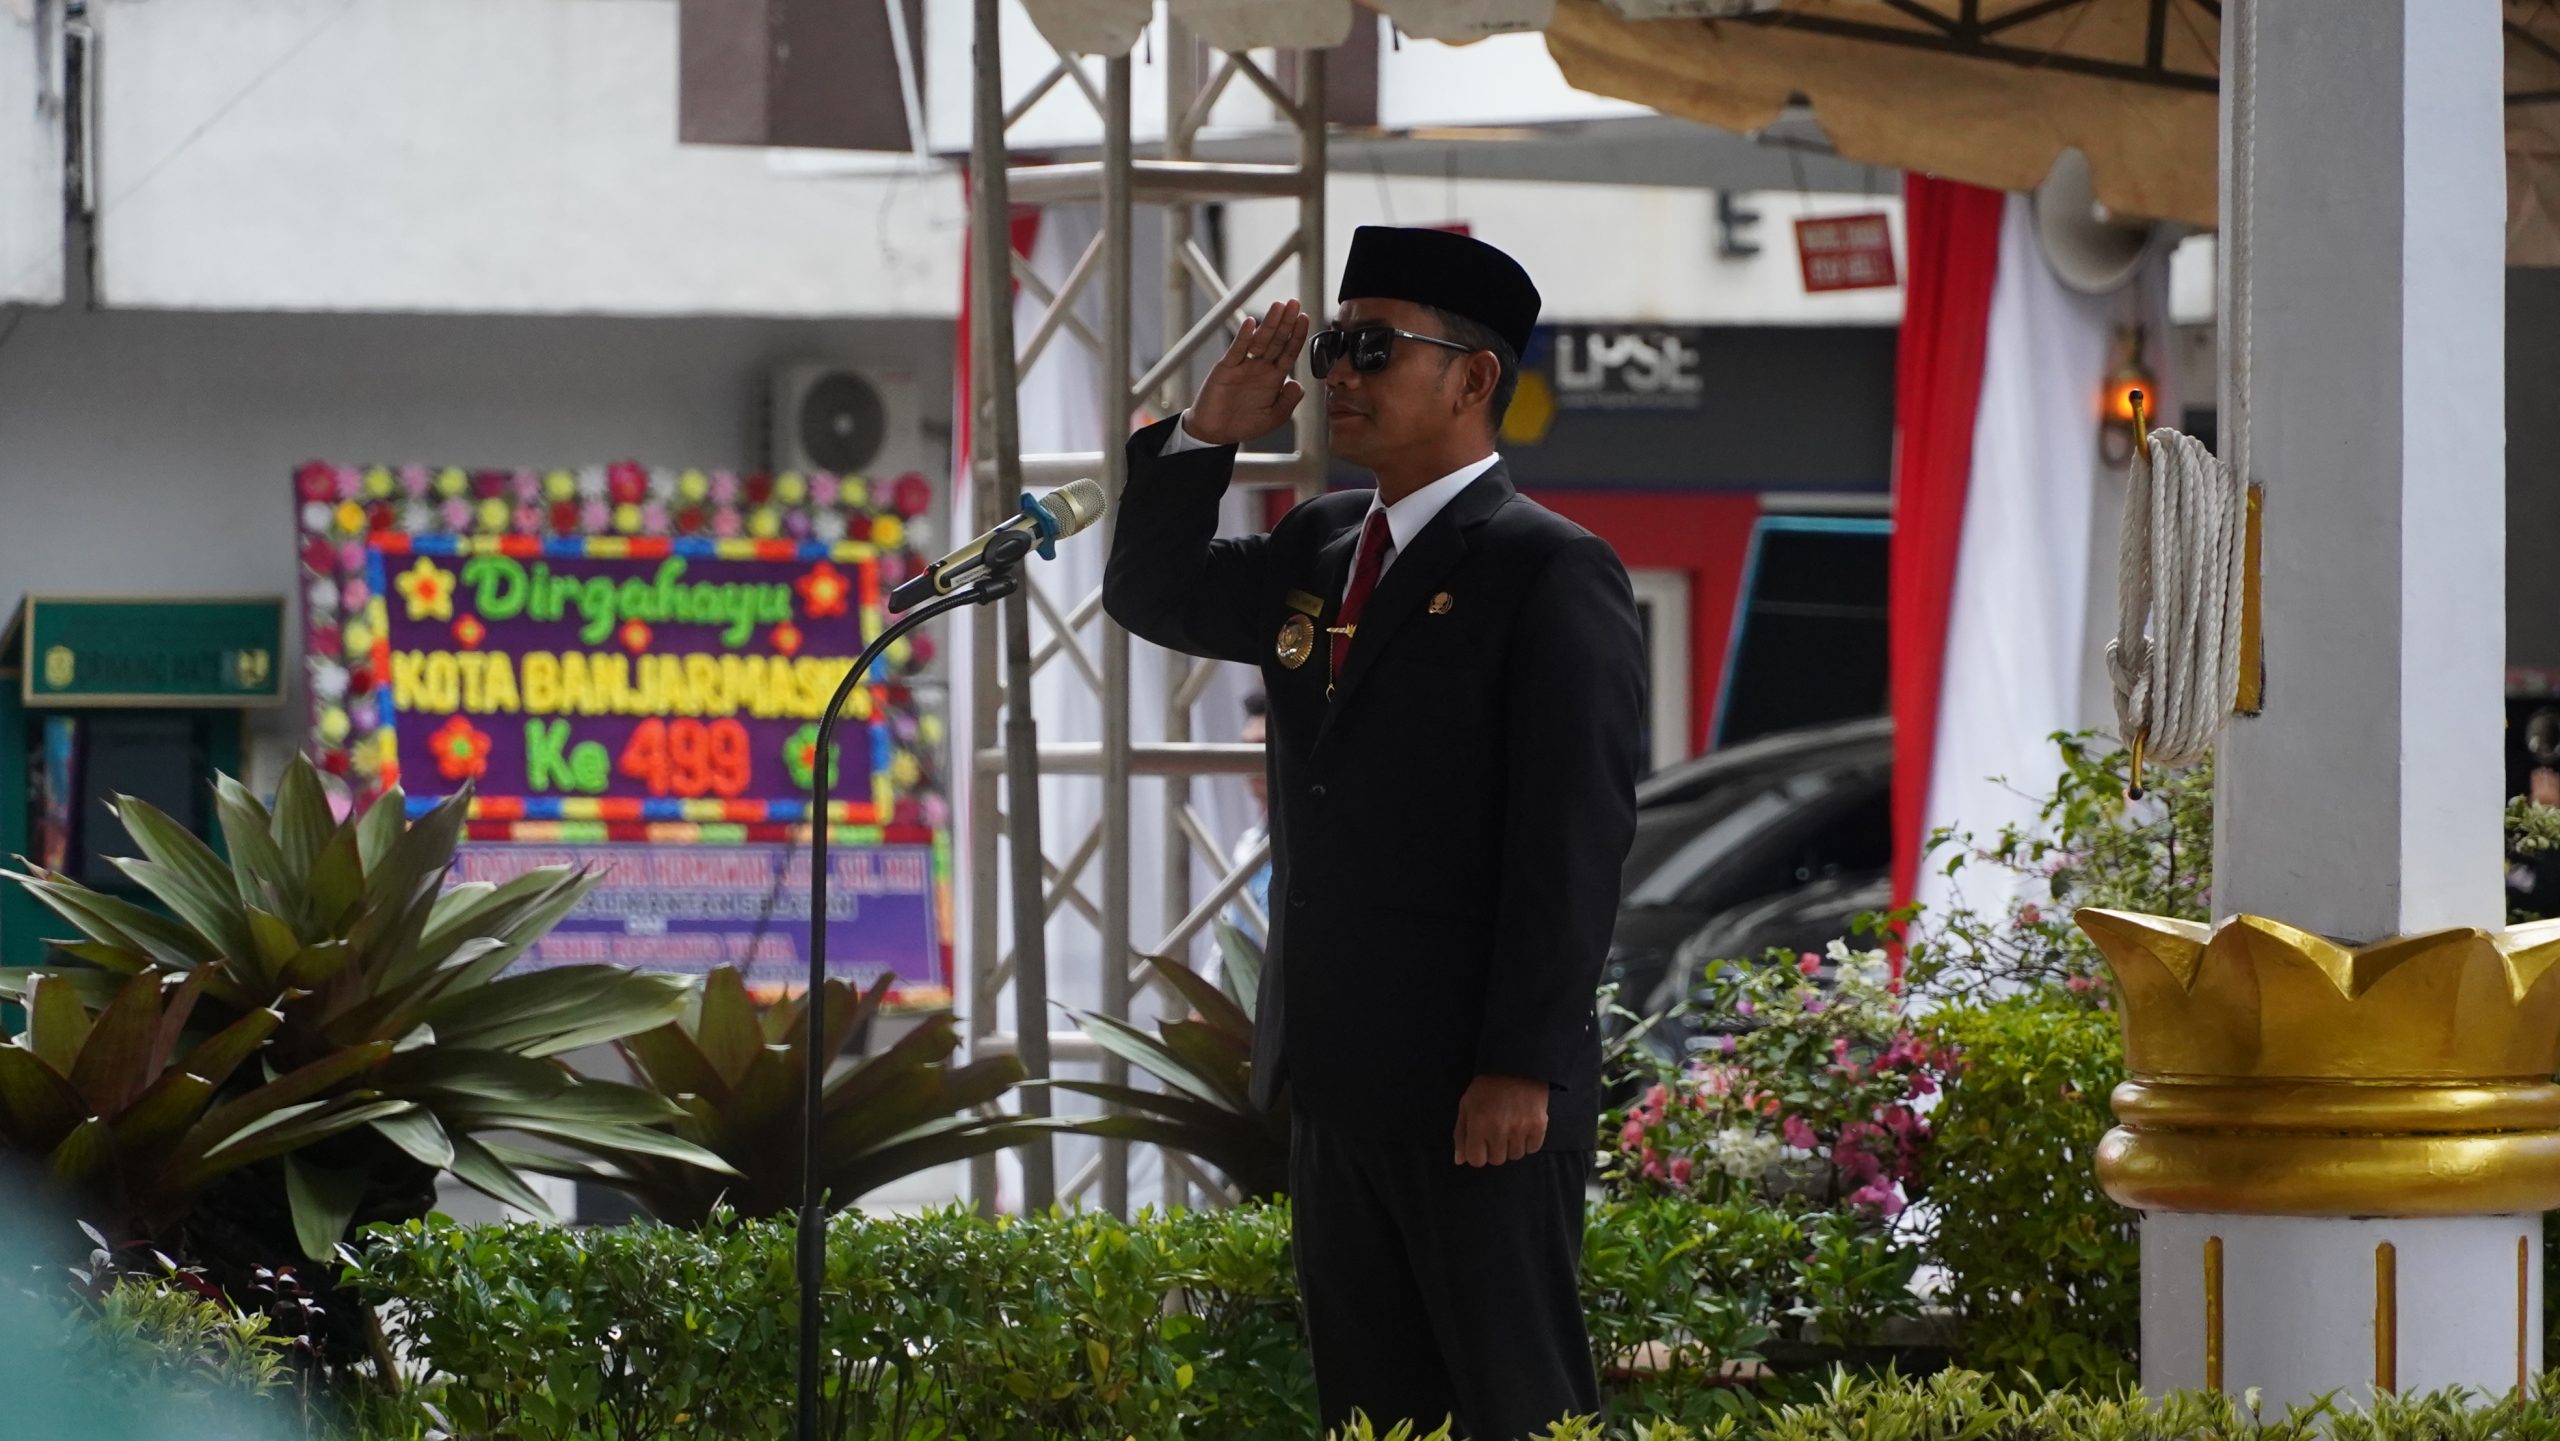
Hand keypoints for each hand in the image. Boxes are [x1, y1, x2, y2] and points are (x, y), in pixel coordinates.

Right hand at [1183, 299, 1309, 445]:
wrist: (1216, 432)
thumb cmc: (1244, 425)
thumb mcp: (1273, 418)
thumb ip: (1288, 403)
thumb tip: (1299, 384)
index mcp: (1274, 378)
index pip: (1289, 352)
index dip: (1297, 336)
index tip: (1305, 318)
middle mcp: (1260, 367)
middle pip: (1276, 340)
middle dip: (1286, 322)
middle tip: (1294, 303)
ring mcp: (1244, 366)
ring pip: (1259, 340)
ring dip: (1269, 323)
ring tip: (1278, 307)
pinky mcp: (1226, 368)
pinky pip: (1237, 350)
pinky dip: (1243, 337)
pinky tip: (1251, 324)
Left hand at [1453, 1074, 1547, 1166]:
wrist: (1516, 1066)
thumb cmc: (1486, 1087)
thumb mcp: (1466, 1106)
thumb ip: (1461, 1134)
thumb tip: (1460, 1161)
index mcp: (1479, 1125)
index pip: (1476, 1160)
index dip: (1478, 1153)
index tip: (1481, 1143)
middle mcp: (1499, 1130)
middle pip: (1497, 1160)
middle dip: (1494, 1150)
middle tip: (1496, 1132)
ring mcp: (1521, 1129)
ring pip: (1515, 1156)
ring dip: (1512, 1146)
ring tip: (1510, 1127)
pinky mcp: (1539, 1125)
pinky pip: (1533, 1148)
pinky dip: (1528, 1142)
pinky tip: (1524, 1127)